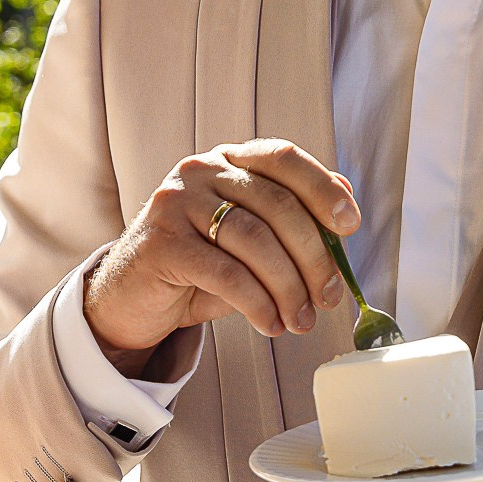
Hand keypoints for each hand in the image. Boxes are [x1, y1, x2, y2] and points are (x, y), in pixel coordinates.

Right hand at [83, 139, 359, 367]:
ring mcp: (176, 202)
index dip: (322, 189)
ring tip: (300, 320)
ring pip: (254, 240)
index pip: (283, 158)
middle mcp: (201, 171)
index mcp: (228, 160)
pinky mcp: (161, 243)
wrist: (132, 298)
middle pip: (276, 205)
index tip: (350, 225)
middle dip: (313, 256)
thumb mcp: (251, 240)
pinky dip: (257, 303)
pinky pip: (226, 273)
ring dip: (288, 287)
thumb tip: (347, 204)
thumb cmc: (199, 268)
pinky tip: (269, 324)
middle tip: (328, 297)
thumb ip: (293, 218)